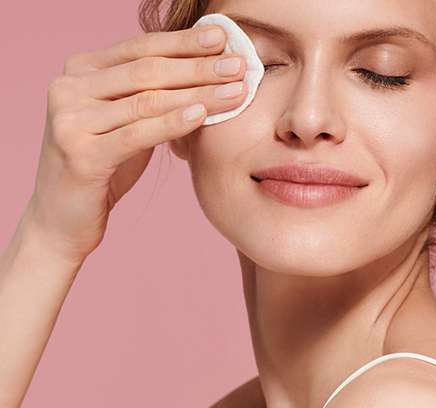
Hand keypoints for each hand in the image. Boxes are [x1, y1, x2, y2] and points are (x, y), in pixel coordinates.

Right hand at [24, 24, 247, 263]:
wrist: (63, 217)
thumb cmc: (104, 164)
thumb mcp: (127, 119)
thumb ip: (153, 92)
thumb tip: (210, 66)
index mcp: (79, 70)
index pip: (140, 48)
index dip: (184, 42)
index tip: (223, 37)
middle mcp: (68, 88)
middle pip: (147, 71)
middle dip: (198, 67)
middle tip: (239, 64)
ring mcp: (70, 120)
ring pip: (147, 101)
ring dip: (198, 94)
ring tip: (236, 91)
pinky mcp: (80, 154)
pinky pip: (137, 134)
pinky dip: (172, 123)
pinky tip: (202, 115)